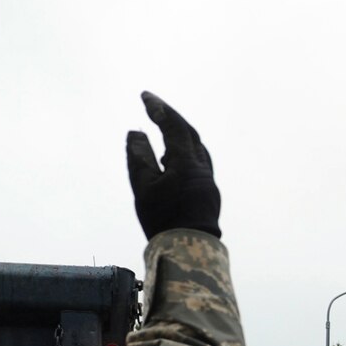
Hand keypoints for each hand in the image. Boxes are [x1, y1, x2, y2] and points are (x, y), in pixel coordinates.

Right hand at [125, 91, 220, 238]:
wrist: (191, 249)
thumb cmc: (164, 220)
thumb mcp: (144, 188)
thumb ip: (139, 157)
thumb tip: (136, 133)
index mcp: (186, 162)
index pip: (174, 125)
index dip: (159, 108)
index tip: (145, 96)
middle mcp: (202, 167)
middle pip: (189, 132)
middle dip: (171, 116)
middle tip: (153, 106)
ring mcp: (208, 179)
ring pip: (196, 147)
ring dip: (180, 134)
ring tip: (162, 129)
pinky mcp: (209, 191)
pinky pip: (198, 161)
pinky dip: (185, 151)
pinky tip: (174, 158)